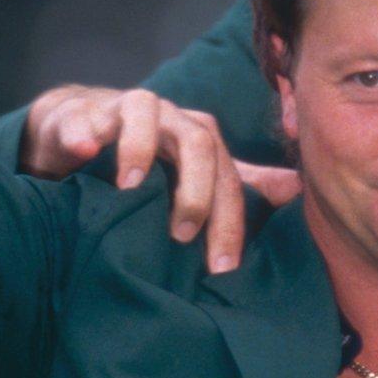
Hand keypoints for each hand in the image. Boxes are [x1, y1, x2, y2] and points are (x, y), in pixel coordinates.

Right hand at [21, 85, 299, 271]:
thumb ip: (240, 181)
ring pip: (143, 110)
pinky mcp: (80, 113)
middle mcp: (169, 117)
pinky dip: (82, 131)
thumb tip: (297, 189)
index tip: (222, 268)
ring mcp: (123, 109)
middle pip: (197, 141)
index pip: (228, 175)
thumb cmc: (147, 155)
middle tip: (182, 234)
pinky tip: (83, 150)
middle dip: (195, 188)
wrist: (84, 125)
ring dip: (139, 147)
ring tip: (129, 188)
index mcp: (199, 135)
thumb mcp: (195, 170)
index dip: (229, 220)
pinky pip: (81, 117)